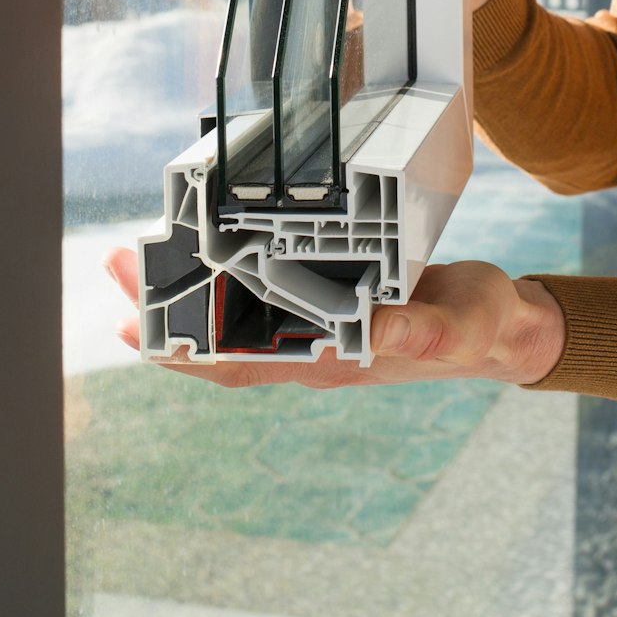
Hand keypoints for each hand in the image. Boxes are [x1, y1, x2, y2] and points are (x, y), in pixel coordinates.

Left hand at [104, 247, 564, 388]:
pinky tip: (198, 257)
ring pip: (230, 319)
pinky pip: (257, 299)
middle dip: (163, 309)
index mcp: (332, 359)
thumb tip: (375, 330)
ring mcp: (315, 329)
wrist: (500, 329)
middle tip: (116, 264)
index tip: (137, 321)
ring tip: (134, 255)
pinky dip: (219, 279)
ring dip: (181, 291)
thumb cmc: (479, 325)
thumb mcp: (460, 324)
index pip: (240, 361)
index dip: (184, 345)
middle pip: (218, 341)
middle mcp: (311, 350)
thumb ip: (424, 330)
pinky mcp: (326, 302)